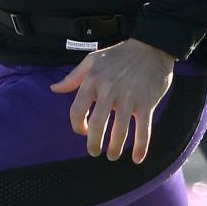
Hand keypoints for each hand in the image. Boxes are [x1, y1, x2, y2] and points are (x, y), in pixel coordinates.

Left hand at [51, 38, 174, 162]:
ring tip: (112, 156)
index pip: (77, 110)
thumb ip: (73, 77)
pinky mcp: (147, 103)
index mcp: (94, 80)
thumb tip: (54, 89)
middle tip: (94, 152)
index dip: (77, 125)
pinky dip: (142, 147)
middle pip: (98, 125)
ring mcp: (130, 98)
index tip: (83, 131)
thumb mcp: (92, 60)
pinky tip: (138, 159)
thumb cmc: (119, 54)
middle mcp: (110, 91)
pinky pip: (144, 130)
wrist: (152, 47)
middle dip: (94, 144)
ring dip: (115, 149)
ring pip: (120, 132)